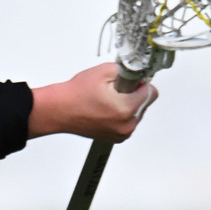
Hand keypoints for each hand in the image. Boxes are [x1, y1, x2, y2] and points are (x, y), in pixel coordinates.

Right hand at [29, 63, 157, 140]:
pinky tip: (106, 109)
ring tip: (108, 100)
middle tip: (115, 90)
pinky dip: (122, 115)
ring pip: (137, 113)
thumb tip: (140, 74)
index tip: (133, 81)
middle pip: (145, 104)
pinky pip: (128, 122)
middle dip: (134, 94)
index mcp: (126, 109)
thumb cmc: (75, 94)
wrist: (58, 110)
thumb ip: (128, 71)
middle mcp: (126, 125)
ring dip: (128, 105)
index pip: (152, 93)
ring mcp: (121, 134)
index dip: (142, 83)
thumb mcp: (104, 71)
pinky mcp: (116, 138)